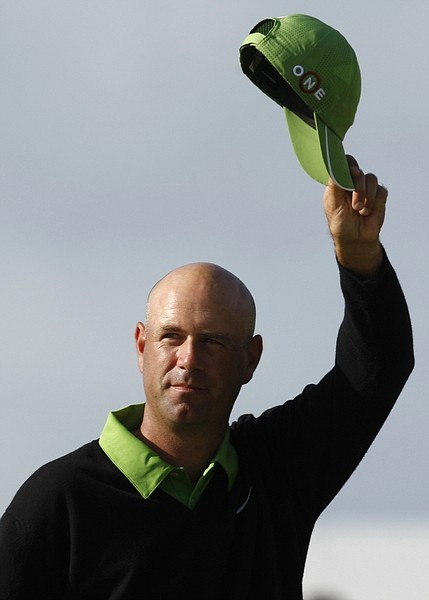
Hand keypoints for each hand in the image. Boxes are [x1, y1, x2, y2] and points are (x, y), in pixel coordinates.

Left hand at [323, 156, 387, 278]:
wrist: (355, 239)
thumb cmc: (340, 223)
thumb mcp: (333, 205)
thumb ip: (334, 185)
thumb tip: (335, 168)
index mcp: (339, 182)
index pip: (345, 164)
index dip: (349, 164)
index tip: (353, 173)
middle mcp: (353, 182)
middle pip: (359, 172)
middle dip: (358, 188)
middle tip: (354, 205)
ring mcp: (367, 188)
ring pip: (371, 179)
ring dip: (366, 196)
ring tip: (359, 210)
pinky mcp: (379, 196)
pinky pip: (381, 191)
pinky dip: (374, 203)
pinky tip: (367, 212)